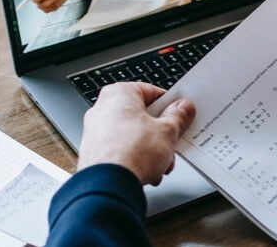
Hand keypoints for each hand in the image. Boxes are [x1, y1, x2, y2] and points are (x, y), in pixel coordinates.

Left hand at [77, 82, 195, 184]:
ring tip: (161, 163)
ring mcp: (95, 130)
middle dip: (160, 132)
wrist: (109, 185)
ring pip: (132, 135)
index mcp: (119, 94)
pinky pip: (121, 149)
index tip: (180, 113)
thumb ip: (177, 116)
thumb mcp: (167, 131)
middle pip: (142, 115)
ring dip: (150, 149)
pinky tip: (147, 171)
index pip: (151, 92)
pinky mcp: (94, 151)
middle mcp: (102, 108)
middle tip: (172, 140)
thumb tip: (182, 108)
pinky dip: (135, 158)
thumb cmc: (131, 153)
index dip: (169, 104)